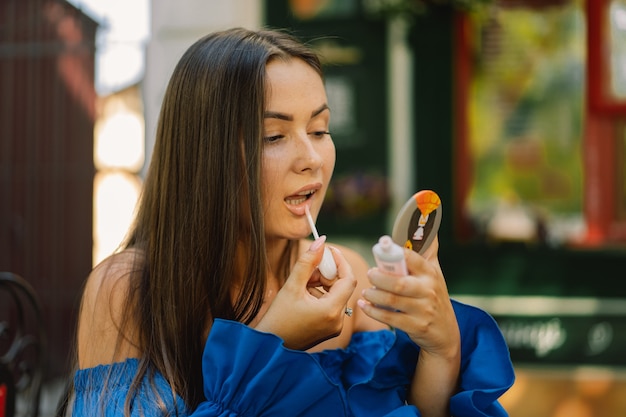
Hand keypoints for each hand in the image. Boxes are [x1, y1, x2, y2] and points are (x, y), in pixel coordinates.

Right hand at [255, 236, 356, 349]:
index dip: (340, 262)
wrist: (268, 347)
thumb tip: (321, 241)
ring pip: (335, 294)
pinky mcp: (329, 329)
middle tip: (308, 269)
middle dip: (327, 273)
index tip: (328, 250)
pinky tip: (303, 294)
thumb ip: (307, 262)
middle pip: (341, 286)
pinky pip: (331, 304)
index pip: (348, 279)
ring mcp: (334, 326)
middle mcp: (338, 321)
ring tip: (301, 283)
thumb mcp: (291, 287)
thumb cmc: (277, 319)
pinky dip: (320, 294)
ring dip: (322, 283)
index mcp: (331, 311)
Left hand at [358, 237, 459, 358]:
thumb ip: (429, 252)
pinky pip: (389, 318)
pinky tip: (364, 305)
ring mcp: (423, 310)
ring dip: (373, 294)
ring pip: (391, 300)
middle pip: (398, 283)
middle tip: (369, 274)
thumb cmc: (435, 297)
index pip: (412, 258)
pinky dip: (373, 311)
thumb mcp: (435, 274)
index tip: (380, 248)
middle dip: (379, 277)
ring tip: (365, 291)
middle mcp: (428, 291)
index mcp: (431, 274)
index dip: (394, 252)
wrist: (445, 333)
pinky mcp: (415, 326)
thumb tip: (430, 228)